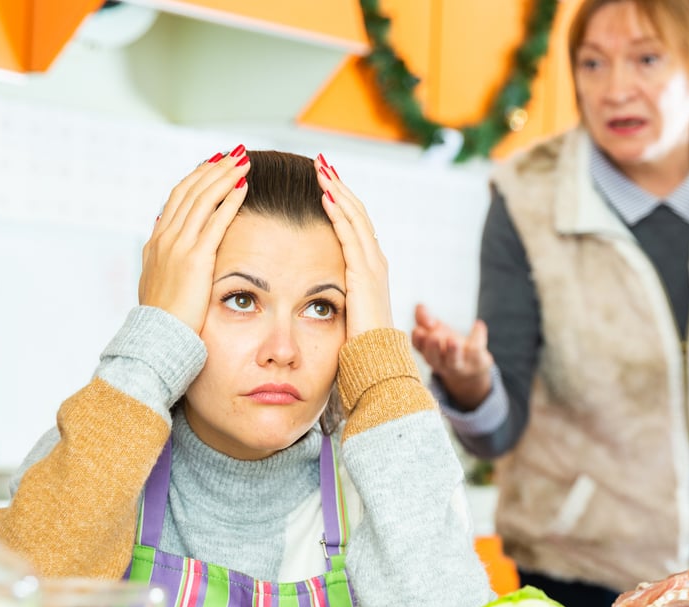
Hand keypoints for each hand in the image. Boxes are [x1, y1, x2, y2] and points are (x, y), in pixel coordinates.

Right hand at [138, 150, 249, 332]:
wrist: (157, 339)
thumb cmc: (163, 318)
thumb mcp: (158, 282)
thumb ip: (164, 258)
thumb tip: (166, 237)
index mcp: (157, 242)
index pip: (178, 198)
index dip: (197, 178)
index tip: (214, 163)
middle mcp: (165, 238)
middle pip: (191, 191)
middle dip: (214, 169)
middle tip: (234, 154)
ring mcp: (178, 247)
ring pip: (203, 200)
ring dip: (224, 177)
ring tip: (243, 162)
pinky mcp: (195, 259)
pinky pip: (215, 221)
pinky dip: (229, 201)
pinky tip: (243, 187)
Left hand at [315, 155, 391, 338]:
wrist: (376, 362)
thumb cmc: (357, 343)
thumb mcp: (344, 311)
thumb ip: (334, 293)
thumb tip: (313, 289)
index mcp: (369, 268)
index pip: (354, 225)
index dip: (340, 200)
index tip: (323, 181)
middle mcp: (375, 261)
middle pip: (357, 213)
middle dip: (339, 186)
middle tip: (321, 163)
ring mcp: (373, 265)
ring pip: (355, 217)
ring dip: (338, 191)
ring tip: (321, 169)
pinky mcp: (365, 273)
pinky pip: (351, 235)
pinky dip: (340, 212)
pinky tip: (326, 195)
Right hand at [411, 304, 493, 410]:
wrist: (473, 367)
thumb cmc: (448, 346)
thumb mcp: (435, 329)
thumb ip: (424, 317)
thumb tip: (419, 306)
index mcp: (428, 352)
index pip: (418, 347)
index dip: (418, 339)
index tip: (419, 330)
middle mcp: (441, 362)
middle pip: (433, 358)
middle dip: (433, 348)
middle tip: (433, 337)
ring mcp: (459, 364)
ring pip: (454, 361)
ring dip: (453, 351)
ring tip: (453, 340)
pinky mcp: (476, 362)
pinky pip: (476, 350)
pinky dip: (477, 336)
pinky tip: (477, 325)